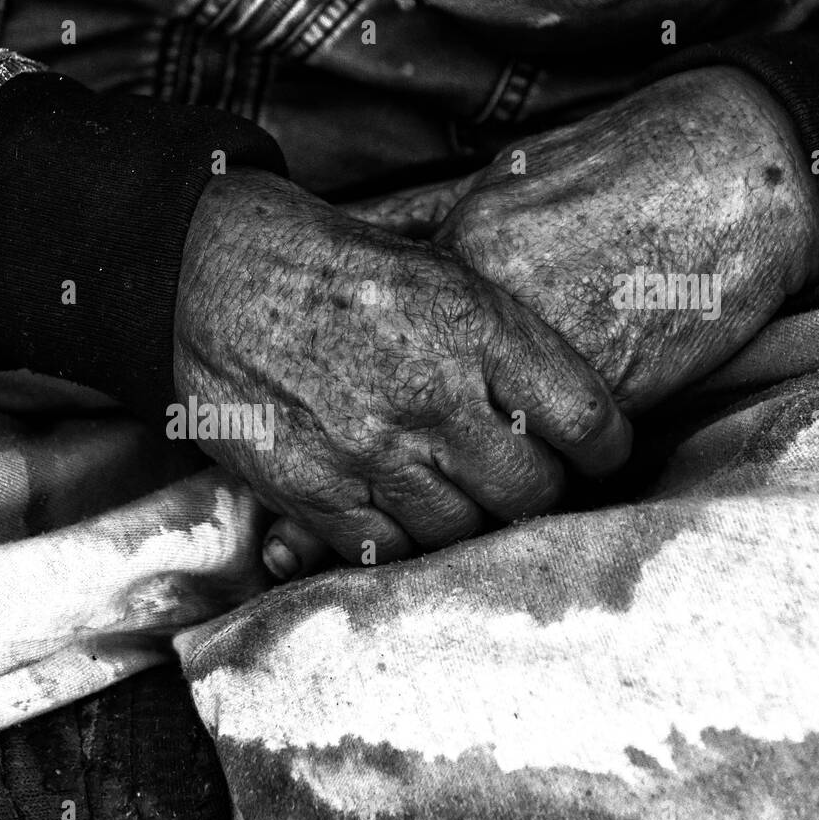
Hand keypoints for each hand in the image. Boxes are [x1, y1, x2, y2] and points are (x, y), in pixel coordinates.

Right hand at [261, 66, 818, 579]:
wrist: (212, 275)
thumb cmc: (332, 269)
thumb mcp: (435, 268)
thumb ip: (505, 336)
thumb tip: (572, 399)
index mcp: (475, 327)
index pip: (587, 420)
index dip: (605, 451)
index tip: (596, 457)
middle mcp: (431, 393)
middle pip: (532, 491)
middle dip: (538, 494)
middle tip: (524, 483)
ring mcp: (369, 449)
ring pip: (462, 532)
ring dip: (468, 522)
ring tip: (455, 494)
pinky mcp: (311, 489)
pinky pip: (386, 551)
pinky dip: (400, 540)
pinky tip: (396, 509)